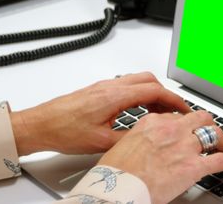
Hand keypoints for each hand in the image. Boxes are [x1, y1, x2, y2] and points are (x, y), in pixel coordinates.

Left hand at [10, 72, 191, 155]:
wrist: (39, 125)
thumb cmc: (62, 131)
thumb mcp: (101, 142)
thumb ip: (129, 137)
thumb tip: (147, 136)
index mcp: (114, 96)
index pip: (154, 90)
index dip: (173, 99)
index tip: (183, 108)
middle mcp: (110, 86)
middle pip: (149, 79)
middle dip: (166, 93)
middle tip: (175, 109)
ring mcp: (104, 86)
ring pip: (138, 80)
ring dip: (153, 93)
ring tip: (159, 111)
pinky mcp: (98, 90)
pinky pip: (127, 85)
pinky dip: (140, 94)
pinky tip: (139, 110)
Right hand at [98, 111, 222, 203]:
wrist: (116, 190)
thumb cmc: (115, 174)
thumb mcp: (123, 145)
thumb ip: (142, 139)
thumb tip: (147, 144)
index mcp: (153, 123)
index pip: (177, 116)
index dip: (186, 124)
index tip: (188, 129)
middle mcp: (172, 130)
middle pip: (200, 118)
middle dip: (208, 125)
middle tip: (209, 133)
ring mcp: (184, 147)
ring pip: (213, 134)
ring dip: (221, 140)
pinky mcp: (193, 167)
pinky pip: (220, 160)